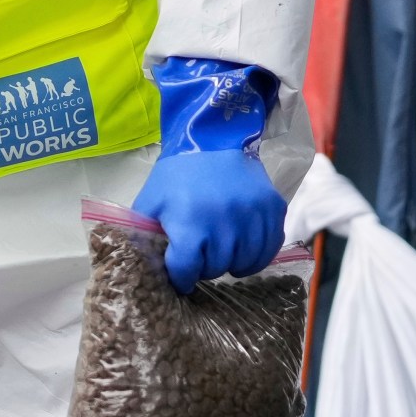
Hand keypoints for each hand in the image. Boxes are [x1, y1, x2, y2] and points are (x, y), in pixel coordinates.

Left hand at [132, 147, 287, 293]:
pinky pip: (268, 249)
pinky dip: (256, 256)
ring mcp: (253, 217)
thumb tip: (142, 267)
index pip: (186, 271)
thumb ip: (143, 236)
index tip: (181, 276)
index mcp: (189, 223)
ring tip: (221, 252)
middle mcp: (224, 223)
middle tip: (201, 256)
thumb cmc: (177, 174)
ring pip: (243, 264)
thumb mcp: (151, 202)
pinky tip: (243, 250)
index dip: (181, 278)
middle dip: (205, 268)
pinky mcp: (273, 210)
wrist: (213, 138)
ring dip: (231, 263)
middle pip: (216, 269)